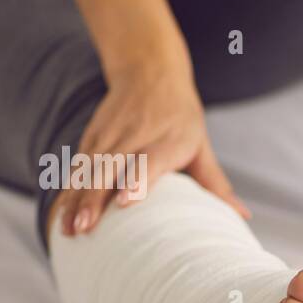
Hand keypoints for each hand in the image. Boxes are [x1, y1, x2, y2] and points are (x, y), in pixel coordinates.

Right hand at [57, 60, 250, 234]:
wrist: (149, 72)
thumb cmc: (181, 117)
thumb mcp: (201, 145)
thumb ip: (215, 183)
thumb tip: (242, 216)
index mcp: (165, 140)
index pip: (148, 161)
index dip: (136, 180)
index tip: (125, 201)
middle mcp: (133, 137)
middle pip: (110, 169)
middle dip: (95, 198)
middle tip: (87, 227)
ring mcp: (108, 138)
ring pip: (87, 171)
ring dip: (75, 200)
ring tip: (69, 230)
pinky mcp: (91, 140)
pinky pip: (76, 169)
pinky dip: (66, 191)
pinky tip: (60, 216)